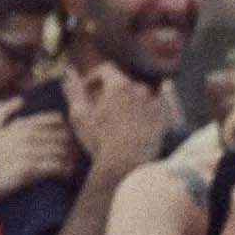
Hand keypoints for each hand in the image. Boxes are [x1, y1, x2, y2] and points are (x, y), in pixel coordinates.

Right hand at [0, 106, 77, 199]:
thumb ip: (2, 110)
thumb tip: (20, 100)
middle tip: (77, 149)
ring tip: (74, 162)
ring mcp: (28, 153)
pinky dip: (63, 170)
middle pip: (59, 135)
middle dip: (71, 142)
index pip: (51, 120)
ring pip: (59, 151)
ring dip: (70, 157)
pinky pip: (53, 167)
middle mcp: (26, 137)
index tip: (69, 133)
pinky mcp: (29, 170)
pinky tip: (66, 173)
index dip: (64, 125)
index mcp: (19, 125)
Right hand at [67, 62, 167, 180]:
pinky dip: (148, 110)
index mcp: (118, 85)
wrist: (127, 165)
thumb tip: (68, 71)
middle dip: (112, 91)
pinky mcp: (166, 118)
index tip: (88, 90)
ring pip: (141, 94)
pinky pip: (159, 106)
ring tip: (121, 120)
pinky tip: (138, 124)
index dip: (94, 78)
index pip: (106, 69)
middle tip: (102, 109)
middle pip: (124, 82)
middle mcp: (140, 88)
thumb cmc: (100, 141)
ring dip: (130, 101)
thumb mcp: (80, 116)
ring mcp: (156, 102)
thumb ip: (74, 91)